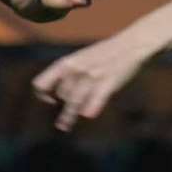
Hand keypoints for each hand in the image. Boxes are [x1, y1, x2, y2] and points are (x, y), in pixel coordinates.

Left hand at [31, 33, 152, 131]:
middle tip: (66, 117)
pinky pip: (96, 98)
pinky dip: (91, 107)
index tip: (49, 101)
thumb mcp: (80, 58)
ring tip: (64, 127)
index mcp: (67, 63)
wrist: (129, 45)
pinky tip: (88, 115)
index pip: (43, 81)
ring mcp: (92, 76)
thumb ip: (69, 74)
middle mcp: (76, 69)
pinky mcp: (108, 83)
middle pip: (62, 95)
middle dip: (65, 104)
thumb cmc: (104, 54)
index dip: (42, 93)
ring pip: (74, 101)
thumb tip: (59, 94)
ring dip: (68, 116)